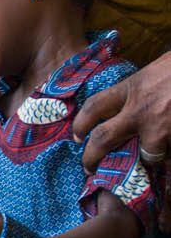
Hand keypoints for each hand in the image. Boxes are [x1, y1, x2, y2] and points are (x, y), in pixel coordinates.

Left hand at [73, 54, 170, 171]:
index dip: (81, 123)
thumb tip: (134, 99)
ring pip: (148, 154)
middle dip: (91, 157)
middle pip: (104, 139)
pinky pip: (170, 158)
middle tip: (89, 168)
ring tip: (156, 157)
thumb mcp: (159, 69)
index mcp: (133, 88)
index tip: (76, 135)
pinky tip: (170, 163)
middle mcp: (141, 109)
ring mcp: (162, 127)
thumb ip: (144, 87)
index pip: (95, 106)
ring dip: (151, 159)